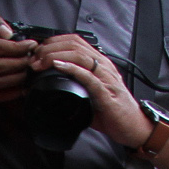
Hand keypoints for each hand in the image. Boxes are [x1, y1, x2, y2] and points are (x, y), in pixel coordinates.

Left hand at [31, 32, 147, 146]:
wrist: (133, 127)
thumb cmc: (114, 112)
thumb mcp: (90, 96)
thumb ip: (75, 89)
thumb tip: (52, 92)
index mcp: (99, 64)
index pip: (75, 42)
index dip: (54, 42)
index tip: (39, 52)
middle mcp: (103, 66)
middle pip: (74, 44)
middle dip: (50, 48)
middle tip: (35, 58)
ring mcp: (105, 78)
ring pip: (79, 55)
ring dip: (56, 55)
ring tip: (41, 62)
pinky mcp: (106, 92)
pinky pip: (88, 76)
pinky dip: (71, 69)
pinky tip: (58, 66)